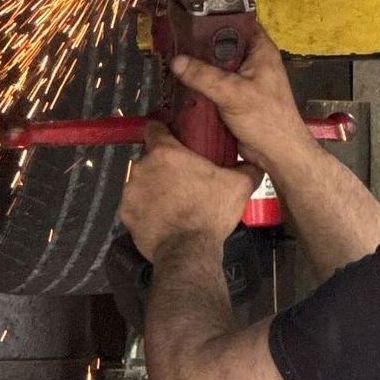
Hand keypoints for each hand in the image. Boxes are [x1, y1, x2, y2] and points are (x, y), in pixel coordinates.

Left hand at [118, 122, 261, 261]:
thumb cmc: (210, 213)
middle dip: (163, 167)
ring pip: (142, 182)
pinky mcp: (126, 214)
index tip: (173, 140)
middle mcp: (142, 167)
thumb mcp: (239, 186)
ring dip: (154, 188)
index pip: (154, 128)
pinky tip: (163, 219)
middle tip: (183, 180)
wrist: (188, 251)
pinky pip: (136, 206)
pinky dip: (146, 210)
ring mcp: (131, 192)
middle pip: (150, 158)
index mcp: (166, 153)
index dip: (164, 131)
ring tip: (174, 203)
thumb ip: (247, 169)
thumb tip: (254, 165)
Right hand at [169, 27, 316, 173]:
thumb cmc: (269, 121)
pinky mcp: (234, 97)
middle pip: (222, 44)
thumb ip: (204, 76)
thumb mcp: (233, 93)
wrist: (276, 154)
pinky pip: (213, 85)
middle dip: (201, 44)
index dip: (217, 16)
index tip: (193, 14)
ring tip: (174, 59)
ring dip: (198, 66)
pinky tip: (182, 83)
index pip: (239, 21)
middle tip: (176, 39)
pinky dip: (200, 85)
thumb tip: (179, 62)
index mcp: (261, 51)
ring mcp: (243, 80)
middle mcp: (253, 62)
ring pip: (215, 66)